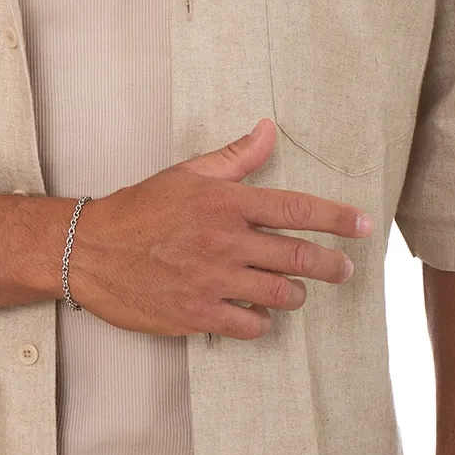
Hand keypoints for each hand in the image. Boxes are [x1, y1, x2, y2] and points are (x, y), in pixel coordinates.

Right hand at [66, 117, 372, 338]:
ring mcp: (212, 281)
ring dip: (295, 295)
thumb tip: (268, 129)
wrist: (90, 251)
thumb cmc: (139, 209)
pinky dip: (261, 321)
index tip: (364, 225)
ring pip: (280, 295)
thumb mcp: (187, 174)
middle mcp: (224, 242)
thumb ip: (235, 157)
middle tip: (345, 269)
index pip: (295, 209)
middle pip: (298, 257)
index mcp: (225, 203)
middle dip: (331, 265)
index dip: (336, 218)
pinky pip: (250, 325)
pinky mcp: (197, 314)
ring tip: (295, 292)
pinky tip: (257, 313)